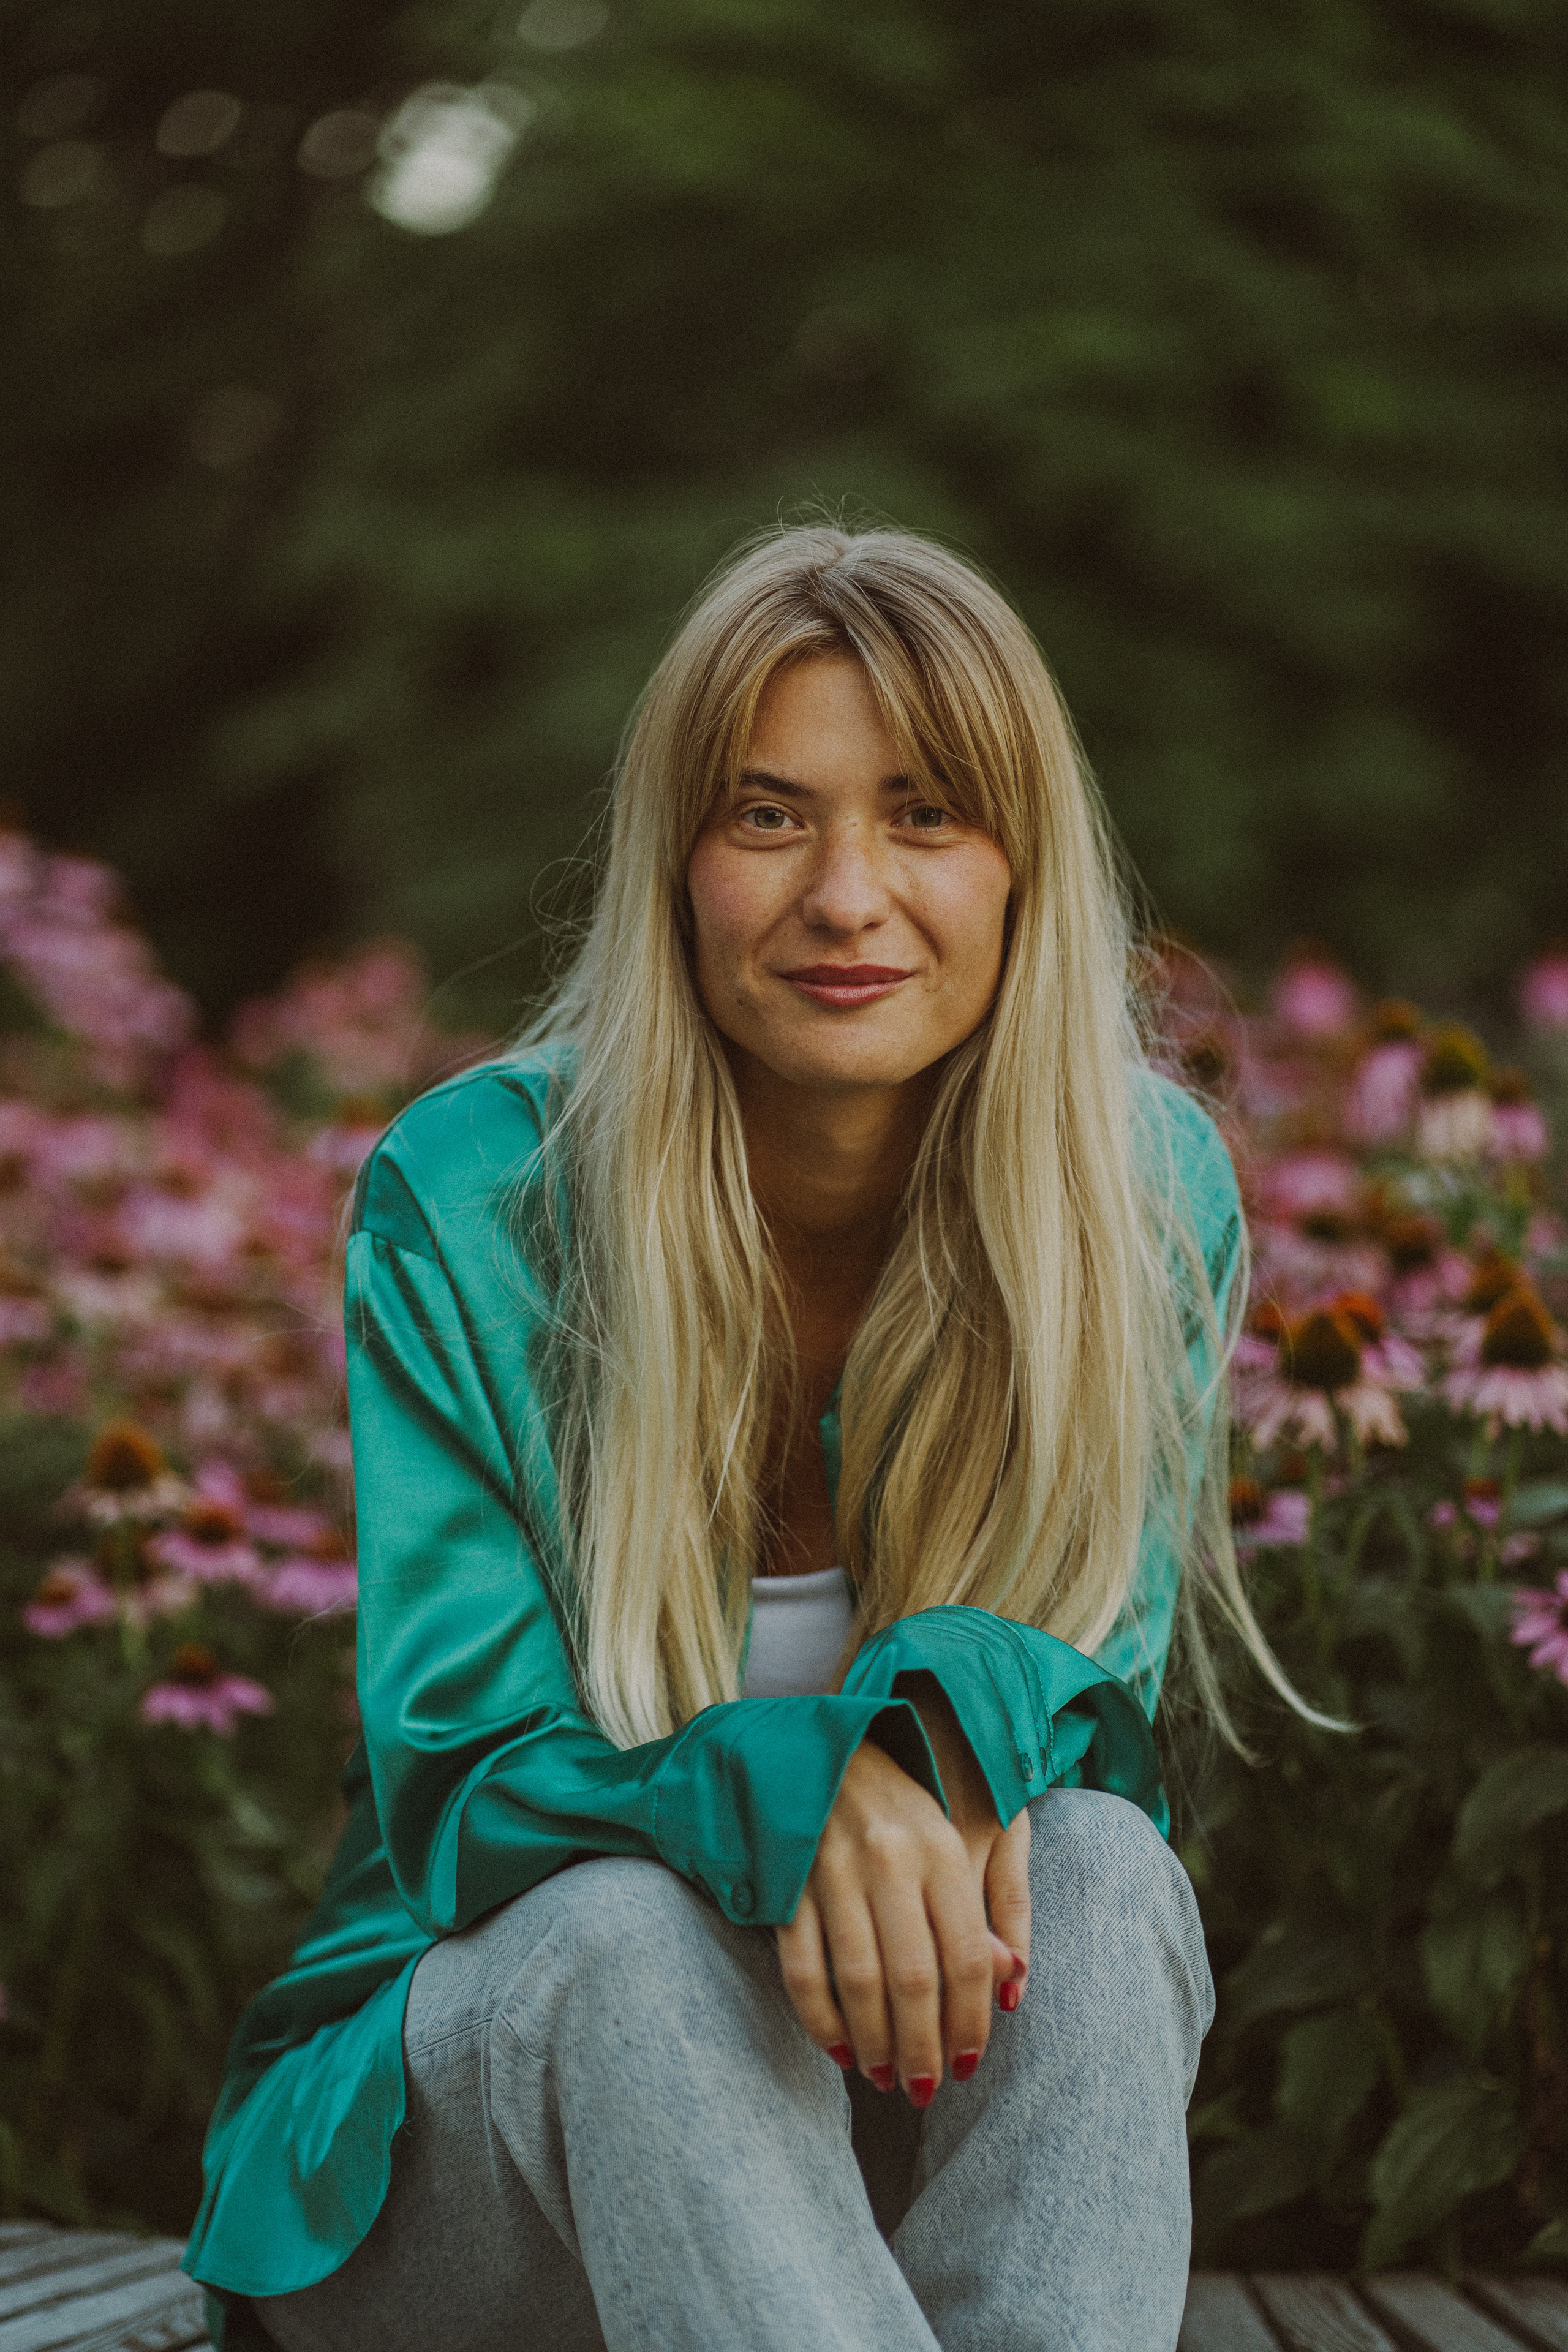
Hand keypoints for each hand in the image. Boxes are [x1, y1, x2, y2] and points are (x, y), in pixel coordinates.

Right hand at [777, 1677, 1030, 2102]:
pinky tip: (838, 2049)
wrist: (828, 1745)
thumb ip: (993, 1907)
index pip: (968, 1957)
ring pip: (858, 1980)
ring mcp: (833, 1870)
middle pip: (915, 1978)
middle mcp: (891, 1859)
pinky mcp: (788, 1881)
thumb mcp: (966, 1833)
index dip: (971, 2022)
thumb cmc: (908, 1803)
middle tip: (925, 2090)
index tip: (970, 2066)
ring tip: (885, 2076)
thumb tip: (1011, 1984)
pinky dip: (820, 2019)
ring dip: (875, 2042)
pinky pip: (802, 1968)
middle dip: (923, 2048)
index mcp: (943, 1848)